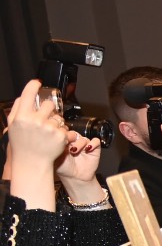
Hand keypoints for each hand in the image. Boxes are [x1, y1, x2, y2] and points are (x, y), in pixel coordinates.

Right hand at [4, 81, 67, 210]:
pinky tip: (53, 140)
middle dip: (49, 111)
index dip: (33, 86)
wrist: (32, 163)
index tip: (37, 82)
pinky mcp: (60, 136)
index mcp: (21, 117)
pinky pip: (65, 128)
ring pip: (59, 117)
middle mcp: (35, 121)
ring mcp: (48, 128)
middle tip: (44, 122)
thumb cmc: (22, 144)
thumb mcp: (13, 126)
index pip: (28, 94)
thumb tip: (24, 95)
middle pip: (49, 105)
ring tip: (47, 134)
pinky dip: (62, 133)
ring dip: (56, 123)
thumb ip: (18, 109)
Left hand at [57, 131, 106, 203]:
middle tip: (67, 145)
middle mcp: (74, 142)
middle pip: (74, 134)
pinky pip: (96, 141)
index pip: (64, 133)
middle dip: (71, 139)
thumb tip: (55, 138)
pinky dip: (93, 144)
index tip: (61, 141)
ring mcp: (85, 145)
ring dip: (80, 143)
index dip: (63, 135)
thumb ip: (55, 148)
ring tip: (75, 151)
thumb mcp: (55, 157)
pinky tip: (88, 150)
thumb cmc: (64, 169)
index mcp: (64, 143)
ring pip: (83, 138)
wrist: (76, 178)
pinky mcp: (94, 149)